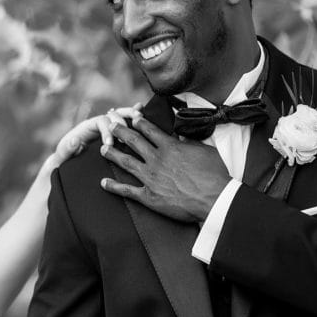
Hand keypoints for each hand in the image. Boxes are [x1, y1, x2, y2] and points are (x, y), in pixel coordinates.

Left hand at [49, 103, 145, 167]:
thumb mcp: (64, 153)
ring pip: (121, 114)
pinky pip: (124, 121)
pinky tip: (143, 113)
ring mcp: (107, 125)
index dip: (106, 131)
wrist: (67, 157)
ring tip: (140, 119)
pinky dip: (133, 116)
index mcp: (87, 126)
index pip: (100, 122)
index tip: (110, 144)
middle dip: (122, 121)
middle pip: (112, 114)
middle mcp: (98, 122)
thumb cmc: (65, 156)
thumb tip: (74, 141)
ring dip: (131, 115)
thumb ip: (67, 148)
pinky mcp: (113, 131)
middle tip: (129, 133)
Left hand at [99, 115, 229, 222]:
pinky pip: (127, 190)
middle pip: (133, 141)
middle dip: (120, 131)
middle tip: (111, 125)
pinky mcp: (149, 196)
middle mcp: (157, 159)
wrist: (215, 200)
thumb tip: (180, 136)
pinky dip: (114, 187)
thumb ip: (189, 142)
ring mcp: (150, 178)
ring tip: (102, 149)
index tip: (131, 117)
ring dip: (112, 154)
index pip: (149, 130)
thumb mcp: (205, 151)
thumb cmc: (215, 175)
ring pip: (126, 162)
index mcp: (170, 147)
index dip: (138, 122)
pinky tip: (103, 183)